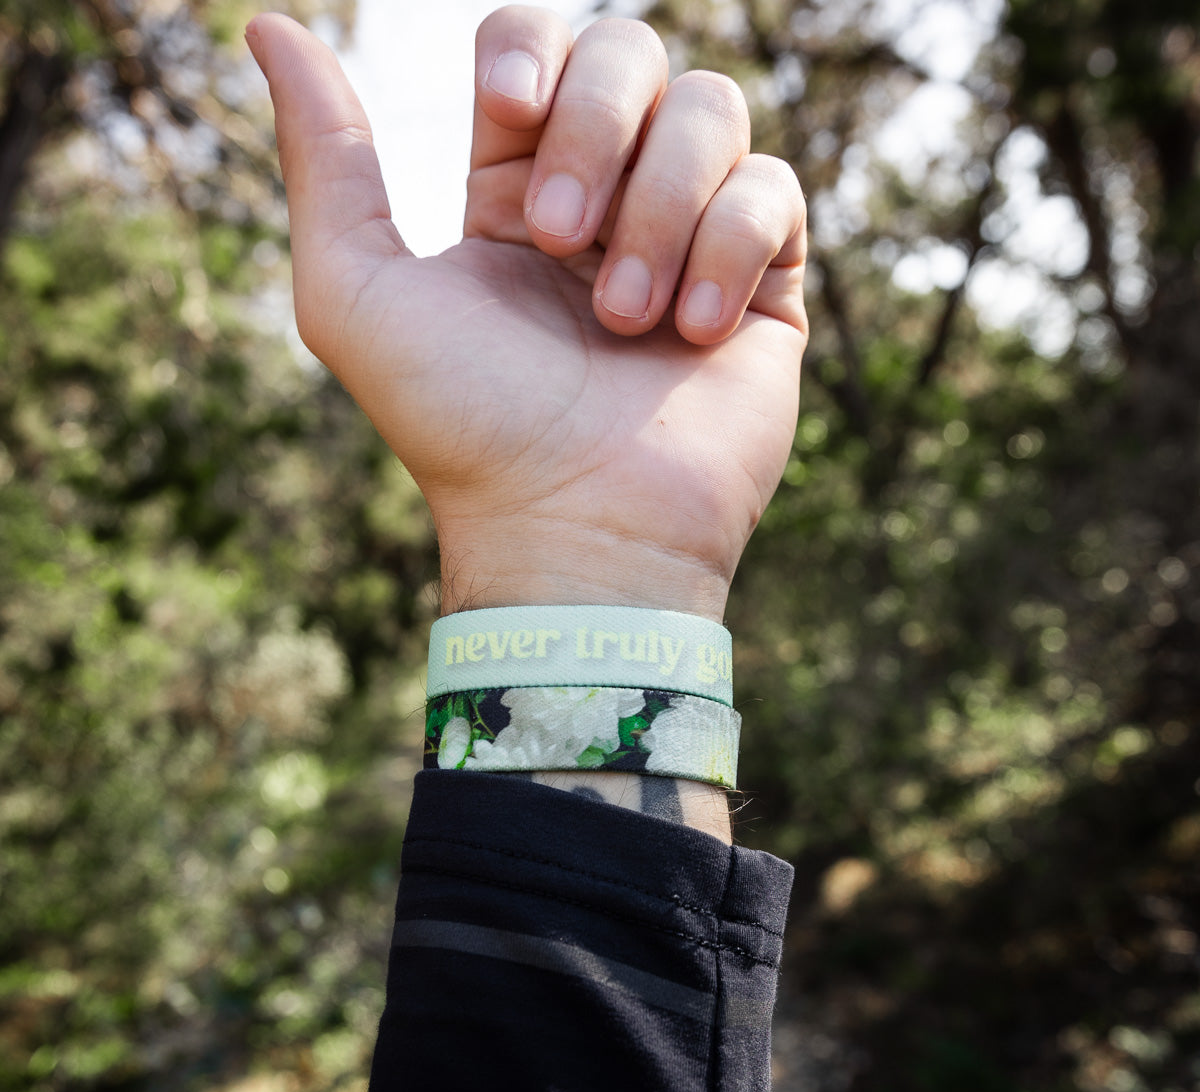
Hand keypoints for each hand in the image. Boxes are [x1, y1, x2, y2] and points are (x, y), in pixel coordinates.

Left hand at [246, 6, 806, 620]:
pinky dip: (729, 246)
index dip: (530, 52)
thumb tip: (269, 27)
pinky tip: (691, 334)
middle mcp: (606, 203)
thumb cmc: (461, 424)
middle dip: (596, 131)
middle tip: (560, 244)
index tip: (507, 115)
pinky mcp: (760, 288)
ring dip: (661, 207)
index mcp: (514, 191)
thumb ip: (323, 159)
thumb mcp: (355, 292)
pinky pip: (774, 190)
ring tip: (625, 320)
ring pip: (713, 112)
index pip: (537, 43)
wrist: (572, 528)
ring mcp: (689, 240)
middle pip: (632, 54)